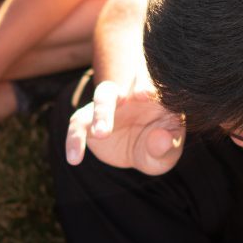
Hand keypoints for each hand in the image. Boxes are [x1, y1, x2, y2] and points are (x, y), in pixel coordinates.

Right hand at [64, 78, 185, 174]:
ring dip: (96, 117)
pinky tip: (74, 159)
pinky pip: (77, 126)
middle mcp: (125, 96)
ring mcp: (106, 107)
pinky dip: (73, 141)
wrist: (144, 151)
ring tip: (100, 136)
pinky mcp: (89, 121)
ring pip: (94, 104)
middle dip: (108, 105)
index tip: (145, 94)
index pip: (145, 83)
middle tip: (108, 126)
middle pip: (110, 92)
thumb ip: (167, 143)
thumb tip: (162, 139)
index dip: (144, 85)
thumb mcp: (169, 149)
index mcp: (150, 96)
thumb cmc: (161, 144)